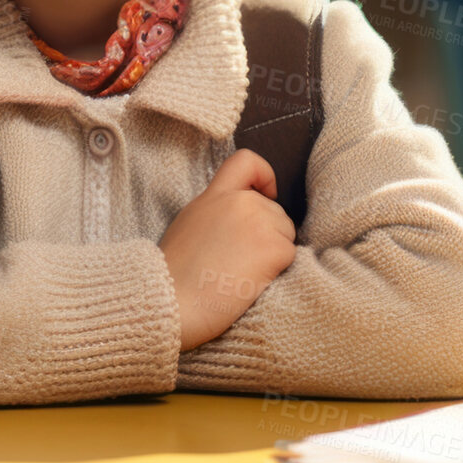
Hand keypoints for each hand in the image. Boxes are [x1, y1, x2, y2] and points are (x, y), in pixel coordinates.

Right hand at [159, 149, 298, 350]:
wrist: (172, 302)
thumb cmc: (174, 275)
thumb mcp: (190, 225)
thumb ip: (217, 212)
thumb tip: (240, 222)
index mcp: (215, 195)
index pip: (246, 160)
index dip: (264, 176)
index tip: (265, 195)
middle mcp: (240, 201)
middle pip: (275, 209)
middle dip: (267, 233)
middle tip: (240, 261)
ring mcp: (258, 222)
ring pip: (286, 233)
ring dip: (273, 253)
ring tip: (242, 273)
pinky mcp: (273, 248)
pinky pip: (289, 255)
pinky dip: (276, 271)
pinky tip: (250, 282)